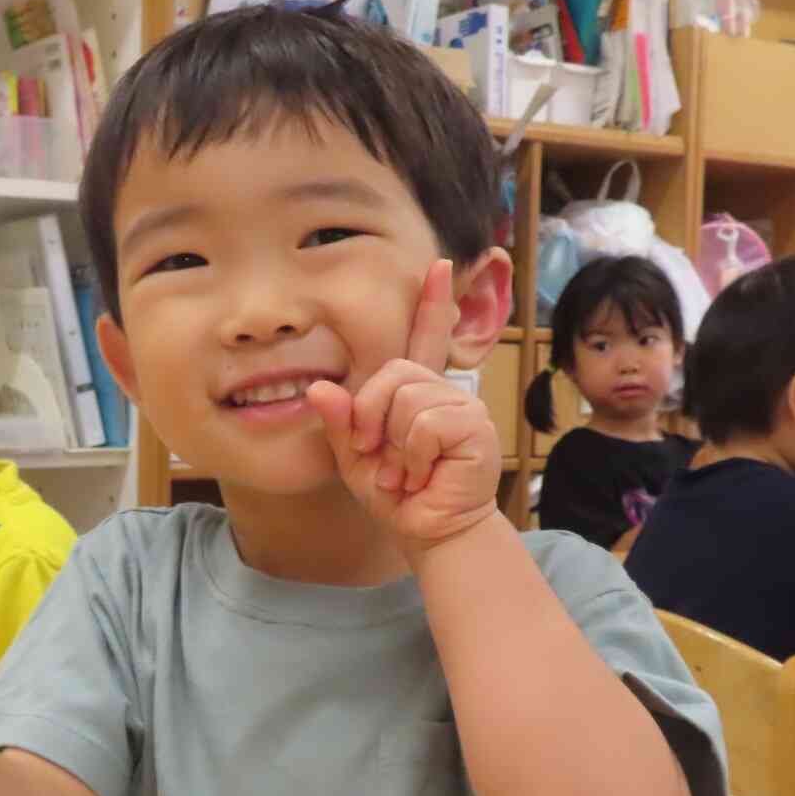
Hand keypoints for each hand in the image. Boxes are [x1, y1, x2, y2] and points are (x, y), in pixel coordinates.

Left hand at [307, 259, 500, 550]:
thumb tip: (319, 388)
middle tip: (379, 458)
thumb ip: (340, 423)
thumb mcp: (354, 458)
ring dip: (394, 446)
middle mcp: (441, 392)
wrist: (428, 531)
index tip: (436, 264)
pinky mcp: (474, 426)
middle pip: (391, 374)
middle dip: (371, 419)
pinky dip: (412, 456)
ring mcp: (462, 407)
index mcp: (414, 394)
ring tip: (405, 472)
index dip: (430, 303)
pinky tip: (423, 475)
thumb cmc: (396, 495)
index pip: (422, 340)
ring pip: (406, 400)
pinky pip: (425, 424)